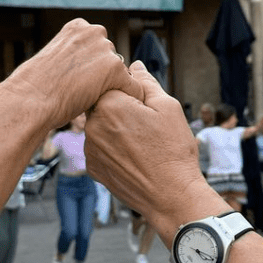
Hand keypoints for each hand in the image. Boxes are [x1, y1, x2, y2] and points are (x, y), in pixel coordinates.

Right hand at [6, 18, 143, 128]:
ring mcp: (106, 50)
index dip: (90, 70)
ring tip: (88, 102)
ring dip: (110, 89)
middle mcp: (94, 32)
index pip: (98, 49)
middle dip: (102, 78)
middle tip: (82, 95)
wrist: (30, 98)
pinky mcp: (115, 69)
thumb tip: (83, 70)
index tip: (76, 83)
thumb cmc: (33, 87)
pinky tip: (113, 111)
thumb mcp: (53, 60)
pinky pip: (133, 88)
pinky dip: (127, 101)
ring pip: (121, 75)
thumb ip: (73, 57)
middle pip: (112, 60)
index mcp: (78, 26)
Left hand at [85, 61, 219, 244]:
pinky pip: (99, 148)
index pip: (111, 83)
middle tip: (144, 125)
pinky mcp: (92, 168)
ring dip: (114, 129)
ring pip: (100, 127)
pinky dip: (112, 149)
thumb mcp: (167, 107)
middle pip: (102, 105)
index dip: (129, 91)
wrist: (171, 196)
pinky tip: (133, 158)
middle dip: (120, 109)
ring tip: (141, 144)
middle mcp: (92, 125)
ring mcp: (90, 149)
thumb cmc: (173, 150)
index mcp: (109, 104)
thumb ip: (146, 83)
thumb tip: (134, 66)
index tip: (144, 105)